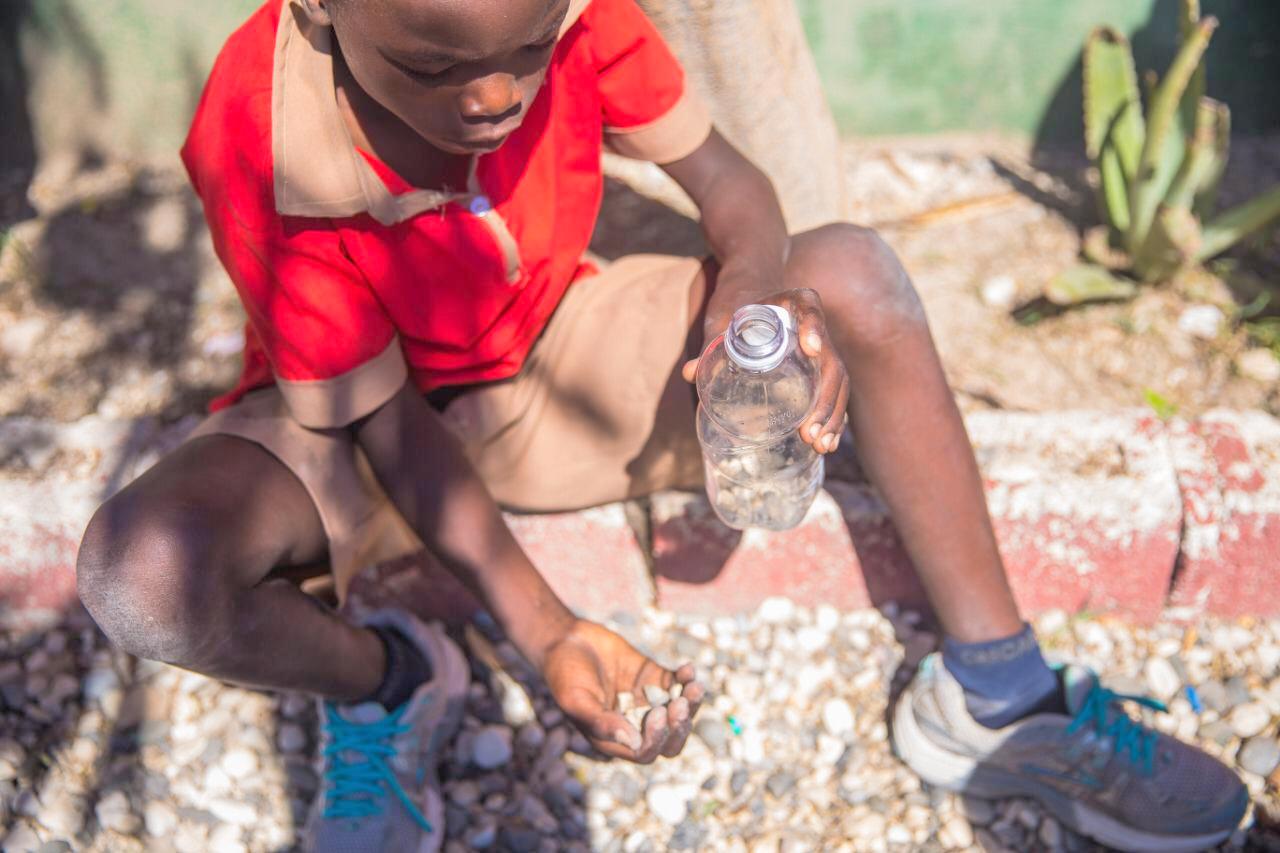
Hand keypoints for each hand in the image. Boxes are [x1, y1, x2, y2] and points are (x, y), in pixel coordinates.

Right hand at [540, 619, 704, 763]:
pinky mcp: (654, 678)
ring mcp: (647, 701)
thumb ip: (601, 722)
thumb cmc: (564, 674)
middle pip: (669, 739)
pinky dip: (687, 678)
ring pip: (679, 713)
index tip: (656, 713)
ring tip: (695, 686)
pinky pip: (678, 684)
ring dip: (691, 703)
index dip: (657, 739)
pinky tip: (688, 668)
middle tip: (681, 704)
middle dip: (680, 726)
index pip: (645, 752)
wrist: (566, 640)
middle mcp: (635, 724)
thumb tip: (634, 742)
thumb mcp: (577, 700)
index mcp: (615, 738)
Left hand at [683, 286, 848, 453]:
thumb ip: (709, 344)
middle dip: (824, 399)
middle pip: (830, 359)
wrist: (750, 294)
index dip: (814, 326)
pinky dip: (831, 416)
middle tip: (809, 432)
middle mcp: (814, 324)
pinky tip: (827, 443)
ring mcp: (821, 346)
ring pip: (837, 380)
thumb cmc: (735, 305)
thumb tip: (689, 372)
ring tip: (821, 445)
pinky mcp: (818, 366)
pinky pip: (832, 390)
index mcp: (794, 301)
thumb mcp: (722, 319)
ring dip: (832, 415)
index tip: (811, 348)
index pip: (810, 308)